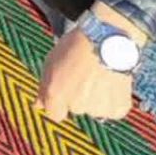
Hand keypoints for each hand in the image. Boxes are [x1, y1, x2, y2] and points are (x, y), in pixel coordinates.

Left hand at [37, 3, 142, 121]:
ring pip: (94, 109)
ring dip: (96, 98)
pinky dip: (112, 99)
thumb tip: (38, 105)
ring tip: (99, 76)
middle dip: (78, 96)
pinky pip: (112, 109)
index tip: (66, 90)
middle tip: (84, 76)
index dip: (60, 103)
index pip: (55, 115)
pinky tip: (110, 82)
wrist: (107, 39)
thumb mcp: (51, 61)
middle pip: (75, 109)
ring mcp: (97, 109)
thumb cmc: (77, 45)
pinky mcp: (117, 109)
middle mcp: (75, 106)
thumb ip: (44, 87)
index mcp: (56, 94)